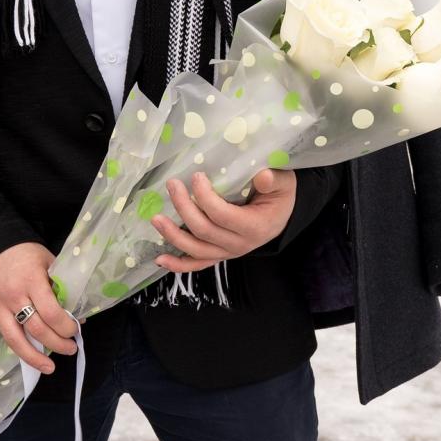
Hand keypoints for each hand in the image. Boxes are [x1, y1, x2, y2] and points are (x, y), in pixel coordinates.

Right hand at [0, 241, 77, 377]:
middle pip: (37, 329)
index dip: (66, 326)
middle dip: (57, 343)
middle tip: (70, 348)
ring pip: (14, 339)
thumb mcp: (48, 261)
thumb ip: (61, 285)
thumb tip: (76, 312)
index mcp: (31, 282)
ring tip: (49, 368)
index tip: (75, 330)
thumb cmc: (25, 252)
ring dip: (32, 357)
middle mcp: (13, 297)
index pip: (52, 313)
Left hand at [153, 168, 295, 273]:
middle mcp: (240, 245)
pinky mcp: (219, 255)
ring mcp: (228, 253)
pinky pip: (197, 264)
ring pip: (196, 250)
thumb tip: (263, 176)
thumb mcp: (284, 184)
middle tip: (172, 185)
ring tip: (155, 218)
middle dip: (183, 208)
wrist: (283, 216)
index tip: (196, 176)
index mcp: (255, 227)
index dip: (205, 197)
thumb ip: (274, 181)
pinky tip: (160, 259)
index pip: (222, 215)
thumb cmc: (280, 196)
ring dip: (173, 235)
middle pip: (204, 231)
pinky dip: (178, 264)